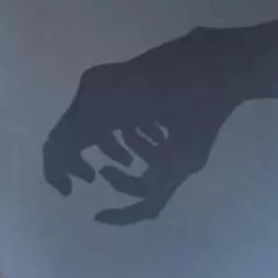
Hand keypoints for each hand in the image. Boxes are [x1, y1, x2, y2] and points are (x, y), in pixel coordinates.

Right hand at [43, 27, 240, 223]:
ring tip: (126, 160)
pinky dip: (109, 130)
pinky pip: (96, 108)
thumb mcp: (178, 166)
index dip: (57, 173)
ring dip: (99, 146)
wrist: (221, 61)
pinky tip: (135, 140)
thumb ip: (142, 200)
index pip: (58, 146)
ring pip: (81, 122)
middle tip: (91, 178)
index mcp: (100, 112)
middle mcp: (93, 92)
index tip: (70, 192)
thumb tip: (103, 217)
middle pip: (65, 134)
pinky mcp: (114, 73)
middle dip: (75, 161)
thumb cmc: (201, 115)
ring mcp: (102, 78)